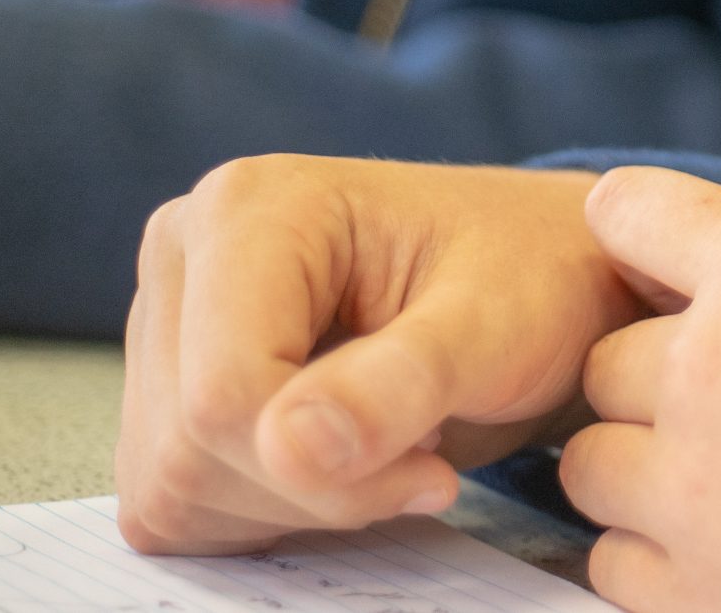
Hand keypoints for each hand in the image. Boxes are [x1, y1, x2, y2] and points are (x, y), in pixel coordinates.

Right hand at [118, 157, 638, 554]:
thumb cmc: (535, 277)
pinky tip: (352, 460)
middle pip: (187, 448)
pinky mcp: (173, 389)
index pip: (222, 394)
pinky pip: (176, 505)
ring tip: (396, 437)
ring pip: (171, 487)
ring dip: (297, 503)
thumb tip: (290, 447)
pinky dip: (269, 513)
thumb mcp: (498, 326)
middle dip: (314, 486)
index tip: (434, 460)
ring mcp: (171, 325)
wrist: (550, 275)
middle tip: (425, 446)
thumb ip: (402, 381)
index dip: (320, 465)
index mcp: (247, 207)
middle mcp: (187, 254)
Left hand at [562, 168, 720, 612]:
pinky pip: (616, 570)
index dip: (638, 233)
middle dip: (657, 387)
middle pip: (608, 366)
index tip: (653, 263)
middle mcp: (711, 372)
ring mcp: (696, 492)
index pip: (638, 212)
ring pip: (591, 469)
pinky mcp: (705, 599)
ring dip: (645, 476)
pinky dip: (659, 564)